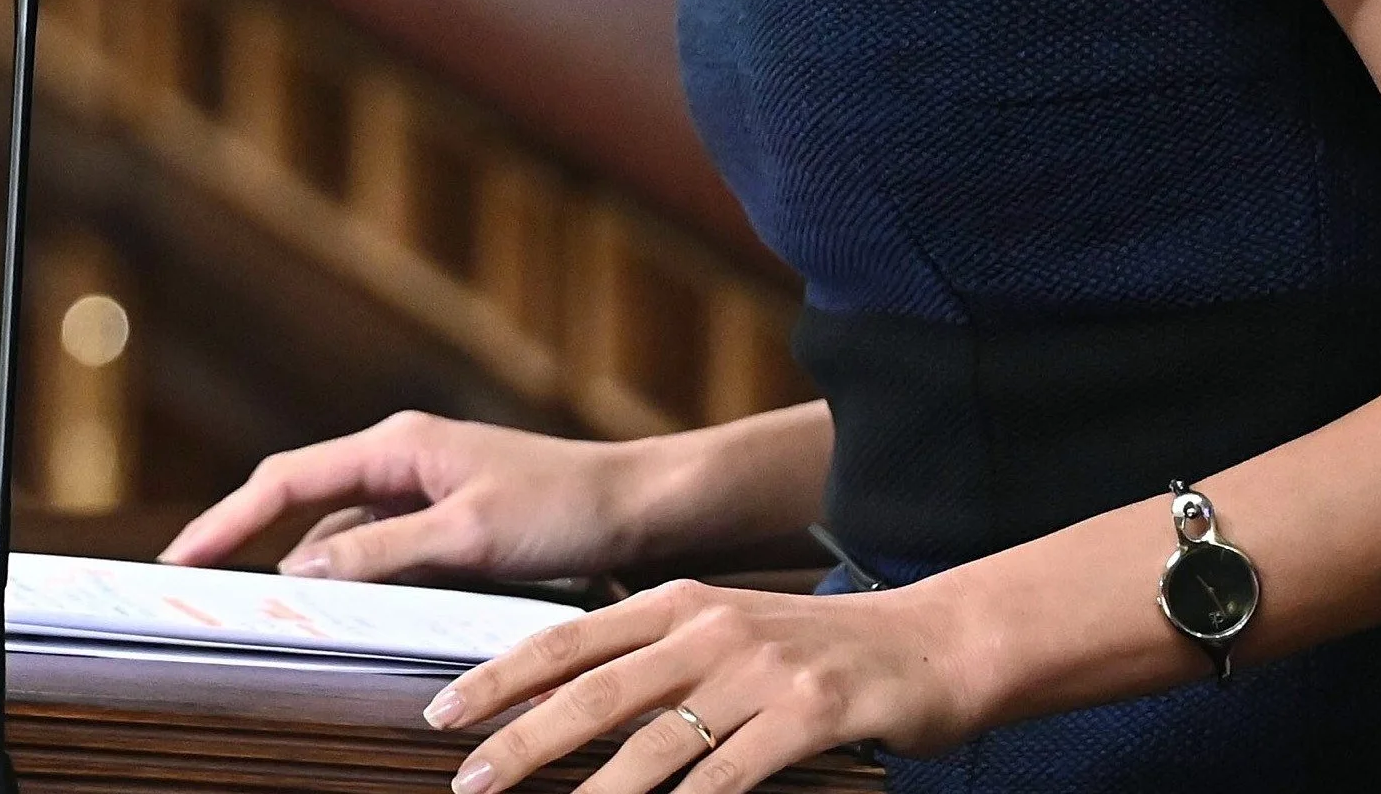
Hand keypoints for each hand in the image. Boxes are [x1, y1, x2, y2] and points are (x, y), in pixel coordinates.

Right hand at [158, 410, 660, 582]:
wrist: (642, 510)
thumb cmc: (565, 509)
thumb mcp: (466, 536)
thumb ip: (380, 554)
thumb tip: (297, 571)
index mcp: (398, 447)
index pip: (286, 480)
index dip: (226, 521)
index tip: (179, 561)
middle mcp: (401, 463)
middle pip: (301, 506)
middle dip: (247, 544)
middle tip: (197, 593)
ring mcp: (422, 495)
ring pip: (340, 539)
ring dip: (305, 574)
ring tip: (257, 615)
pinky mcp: (446, 526)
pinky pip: (379, 556)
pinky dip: (353, 585)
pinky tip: (340, 618)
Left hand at [422, 577, 985, 793]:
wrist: (937, 644)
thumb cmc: (823, 652)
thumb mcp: (729, 634)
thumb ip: (657, 660)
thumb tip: (569, 703)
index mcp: (680, 604)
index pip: (567, 639)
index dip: (500, 678)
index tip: (444, 716)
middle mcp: (710, 628)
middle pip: (592, 692)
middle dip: (521, 742)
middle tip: (468, 783)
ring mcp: (758, 671)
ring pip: (653, 744)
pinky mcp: (807, 713)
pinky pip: (727, 777)